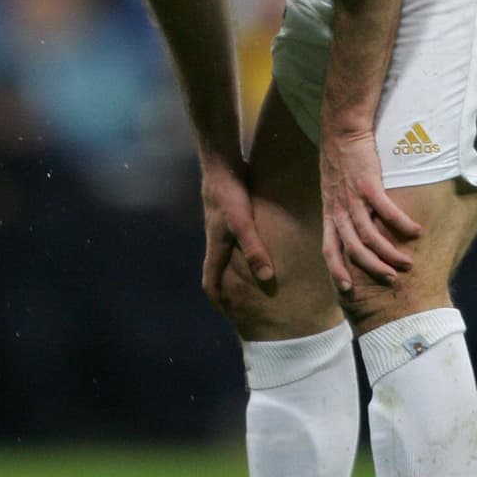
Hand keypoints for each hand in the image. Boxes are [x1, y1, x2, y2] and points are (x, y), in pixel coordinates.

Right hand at [200, 159, 275, 305]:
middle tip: (243, 302)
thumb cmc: (229, 194)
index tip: (225, 313)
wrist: (221, 163)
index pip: (210, 280)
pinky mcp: (230, 213)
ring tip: (255, 279)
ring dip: (237, 268)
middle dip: (228, 288)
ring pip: (227, 254)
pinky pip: (237, 239)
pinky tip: (260, 246)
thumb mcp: (243, 223)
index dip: (216, 298)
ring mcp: (222, 226)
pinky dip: (245, 249)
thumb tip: (266, 278)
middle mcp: (216, 239)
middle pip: (218, 270)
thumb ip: (254, 249)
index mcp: (216, 246)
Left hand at [320, 130, 421, 293]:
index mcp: (330, 213)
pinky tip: (416, 232)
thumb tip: (357, 230)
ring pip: (368, 235)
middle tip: (389, 280)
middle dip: (371, 268)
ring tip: (407, 264)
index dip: (336, 270)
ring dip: (388, 252)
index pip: (329, 248)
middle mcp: (338, 209)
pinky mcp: (368, 184)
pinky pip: (386, 211)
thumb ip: (343, 211)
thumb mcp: (334, 190)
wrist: (342, 130)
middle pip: (352, 248)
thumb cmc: (342, 160)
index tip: (347, 290)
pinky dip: (401, 224)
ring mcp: (352, 198)